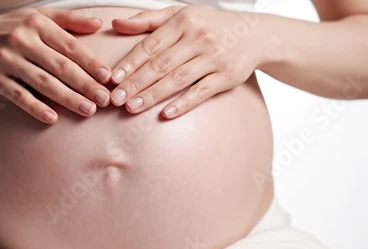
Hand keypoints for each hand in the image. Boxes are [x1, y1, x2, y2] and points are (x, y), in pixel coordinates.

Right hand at [0, 8, 111, 123]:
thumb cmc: (11, 27)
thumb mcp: (37, 17)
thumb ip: (69, 20)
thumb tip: (99, 23)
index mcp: (37, 24)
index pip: (69, 46)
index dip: (90, 62)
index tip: (107, 77)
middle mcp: (22, 40)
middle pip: (60, 66)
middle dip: (85, 84)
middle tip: (104, 99)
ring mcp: (6, 60)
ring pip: (42, 82)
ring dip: (67, 98)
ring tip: (88, 110)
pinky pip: (18, 95)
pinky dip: (35, 107)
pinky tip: (52, 119)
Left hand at [109, 6, 266, 118]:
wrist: (255, 34)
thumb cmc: (209, 25)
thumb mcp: (180, 14)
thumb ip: (147, 19)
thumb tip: (116, 24)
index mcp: (183, 21)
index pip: (151, 45)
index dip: (130, 62)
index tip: (113, 78)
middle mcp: (198, 38)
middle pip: (161, 64)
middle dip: (136, 83)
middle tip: (115, 99)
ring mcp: (214, 57)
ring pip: (178, 79)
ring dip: (153, 95)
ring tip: (131, 108)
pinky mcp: (227, 76)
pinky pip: (201, 92)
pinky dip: (184, 103)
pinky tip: (166, 114)